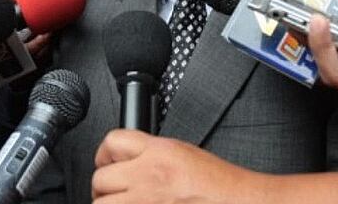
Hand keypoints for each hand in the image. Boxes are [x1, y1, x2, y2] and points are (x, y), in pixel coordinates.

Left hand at [92, 129, 265, 203]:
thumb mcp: (184, 154)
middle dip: (103, 187)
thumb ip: (152, 154)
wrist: (237, 203)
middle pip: (100, 178)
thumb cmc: (219, 185)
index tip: (105, 160)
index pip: (113, 140)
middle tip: (110, 192)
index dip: (104, 152)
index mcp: (160, 152)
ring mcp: (145, 202)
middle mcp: (149, 176)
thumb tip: (126, 159)